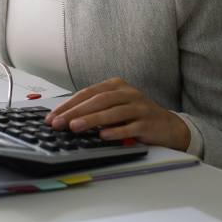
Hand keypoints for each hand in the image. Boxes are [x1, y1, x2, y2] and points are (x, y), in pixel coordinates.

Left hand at [44, 77, 190, 150]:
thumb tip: (65, 119)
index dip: (68, 105)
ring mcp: (139, 107)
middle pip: (97, 101)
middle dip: (75, 112)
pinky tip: (103, 136)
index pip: (87, 93)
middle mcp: (127, 93)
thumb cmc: (135, 116)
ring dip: (91, 120)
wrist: (168, 126)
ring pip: (112, 112)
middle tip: (58, 123)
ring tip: (74, 127)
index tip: (52, 117)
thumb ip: (94, 109)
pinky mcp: (148, 122)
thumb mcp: (114, 107)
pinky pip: (130, 126)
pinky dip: (115, 131)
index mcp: (115, 85)